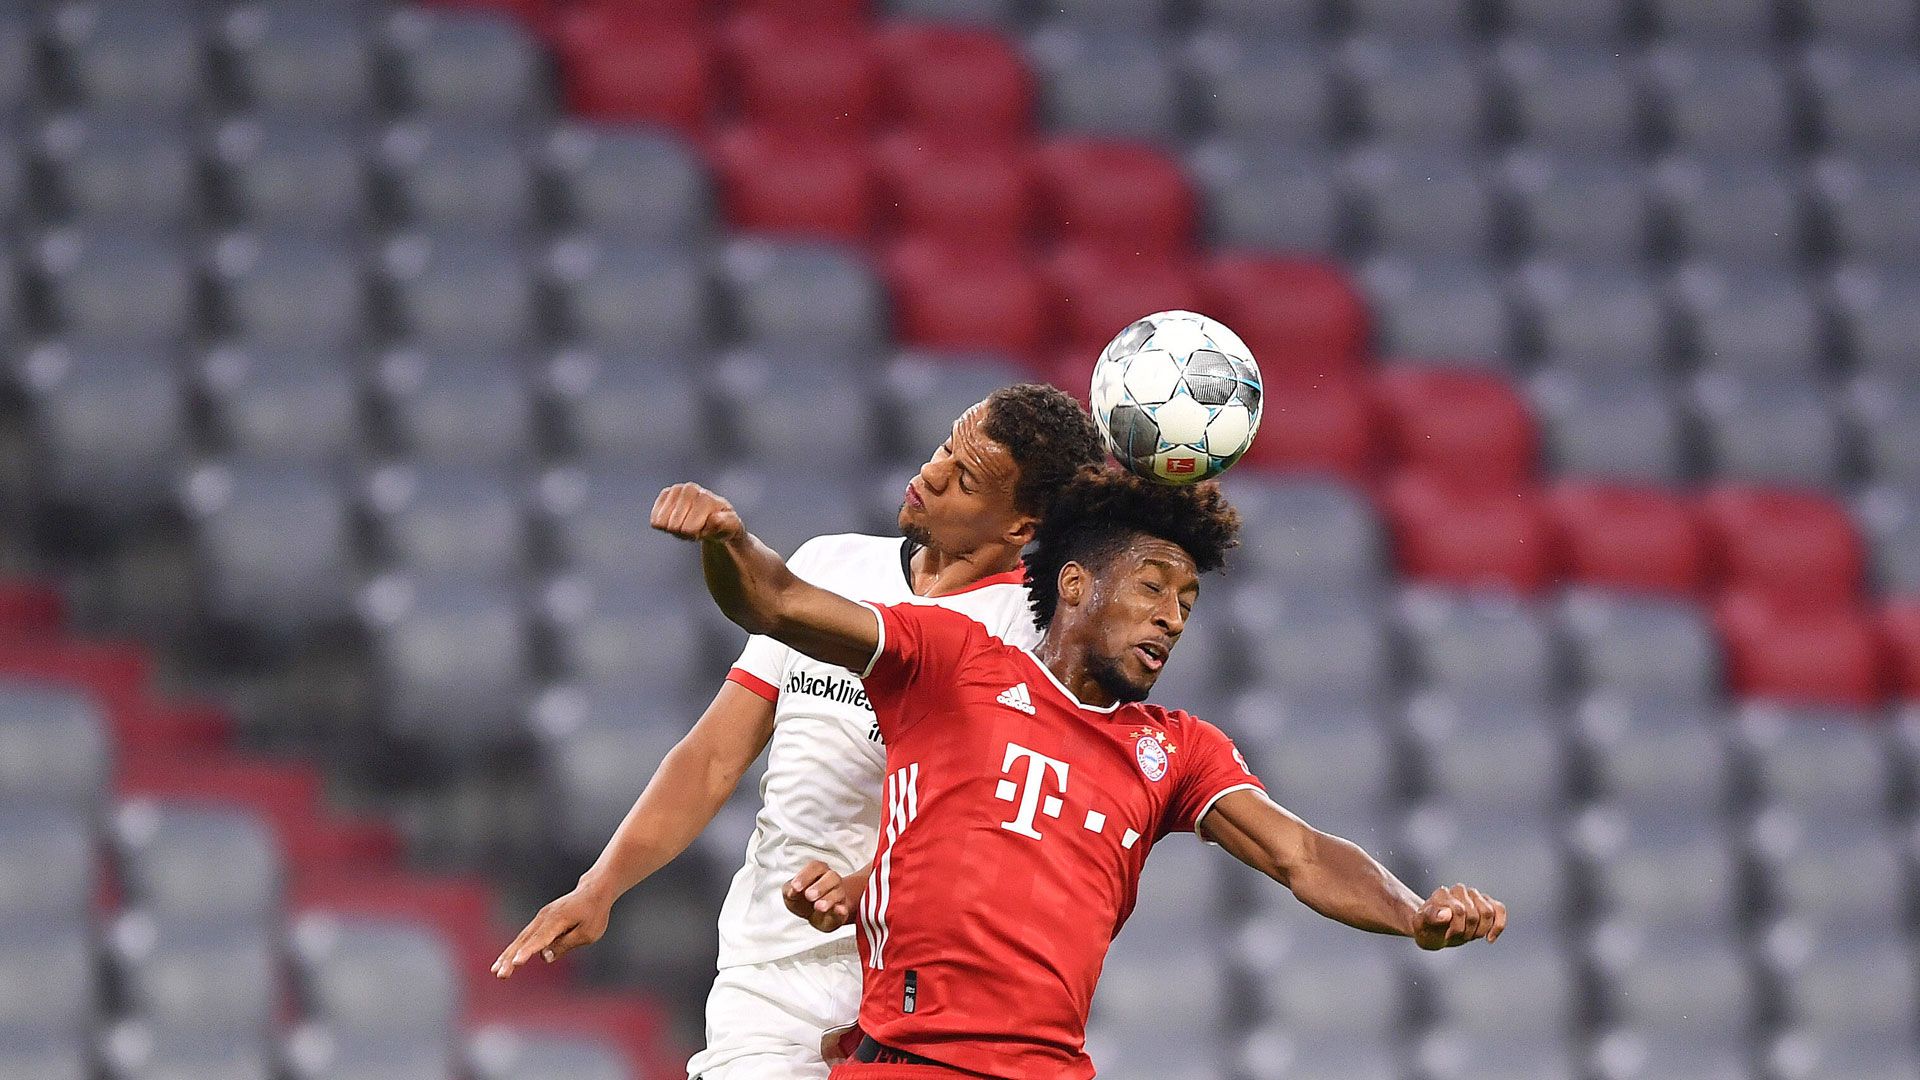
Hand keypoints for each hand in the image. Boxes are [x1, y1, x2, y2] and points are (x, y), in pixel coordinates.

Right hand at [492, 883, 613, 978]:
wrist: (593, 891)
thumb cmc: (594, 914)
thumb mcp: (588, 933)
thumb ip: (565, 945)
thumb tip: (544, 957)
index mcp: (558, 920)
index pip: (541, 939)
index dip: (528, 952)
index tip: (516, 963)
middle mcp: (545, 917)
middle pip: (525, 941)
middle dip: (511, 959)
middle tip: (500, 975)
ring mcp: (541, 918)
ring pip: (521, 939)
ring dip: (507, 955)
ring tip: (496, 971)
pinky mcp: (540, 920)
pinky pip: (525, 936)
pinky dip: (514, 948)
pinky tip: (506, 961)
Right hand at [651, 483, 743, 542]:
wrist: (714, 517)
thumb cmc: (723, 524)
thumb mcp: (731, 527)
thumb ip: (725, 524)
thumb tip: (714, 519)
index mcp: (704, 497)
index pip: (688, 529)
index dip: (696, 534)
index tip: (705, 529)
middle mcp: (689, 489)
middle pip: (674, 527)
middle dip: (684, 532)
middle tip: (697, 527)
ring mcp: (676, 490)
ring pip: (662, 524)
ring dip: (675, 529)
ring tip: (688, 523)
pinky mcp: (665, 494)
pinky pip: (655, 520)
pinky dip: (664, 525)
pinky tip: (677, 519)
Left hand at [784, 860, 854, 932]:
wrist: (815, 915)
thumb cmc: (802, 900)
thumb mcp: (790, 894)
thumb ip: (789, 890)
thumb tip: (792, 891)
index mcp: (817, 872)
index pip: (815, 867)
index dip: (805, 875)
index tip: (795, 887)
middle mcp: (831, 881)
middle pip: (831, 876)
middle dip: (820, 886)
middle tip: (809, 896)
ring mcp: (838, 895)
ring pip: (839, 892)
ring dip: (829, 899)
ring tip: (818, 907)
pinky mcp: (842, 911)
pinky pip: (844, 909)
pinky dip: (842, 910)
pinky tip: (839, 910)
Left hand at [1411, 883, 1505, 950]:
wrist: (1432, 930)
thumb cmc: (1426, 928)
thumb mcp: (1420, 926)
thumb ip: (1431, 917)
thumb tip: (1446, 913)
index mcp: (1442, 894)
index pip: (1459, 911)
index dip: (1456, 929)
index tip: (1446, 938)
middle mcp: (1458, 890)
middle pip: (1474, 915)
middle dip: (1467, 932)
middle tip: (1456, 937)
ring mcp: (1473, 895)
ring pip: (1488, 912)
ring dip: (1480, 931)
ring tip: (1468, 936)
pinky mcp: (1486, 903)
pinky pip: (1499, 909)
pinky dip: (1498, 925)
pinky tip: (1490, 939)